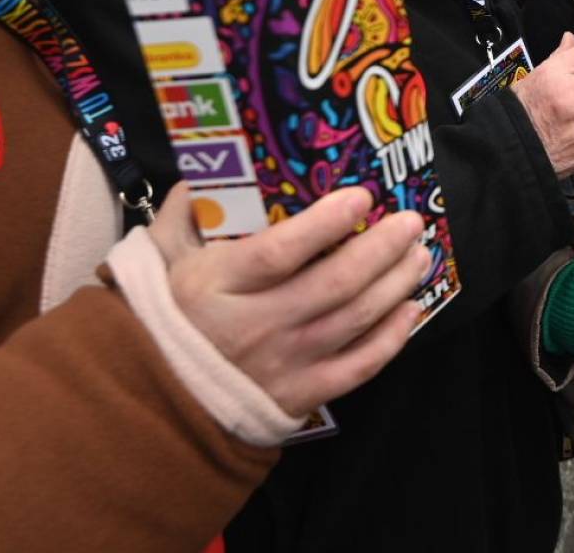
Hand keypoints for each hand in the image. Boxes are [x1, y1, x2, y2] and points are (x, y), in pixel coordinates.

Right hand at [148, 183, 428, 416]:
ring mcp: (283, 364)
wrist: (152, 401)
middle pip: (334, 284)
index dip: (325, 224)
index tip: (361, 197)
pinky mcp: (299, 396)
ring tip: (420, 255)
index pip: (281, 252)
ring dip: (395, 285)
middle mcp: (257, 325)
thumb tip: (200, 172)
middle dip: (381, 249)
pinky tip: (411, 310)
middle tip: (412, 221)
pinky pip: (357, 369)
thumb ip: (180, 218)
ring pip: (354, 321)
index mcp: (218, 286)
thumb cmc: (165, 320)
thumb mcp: (161, 264)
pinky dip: (391, 340)